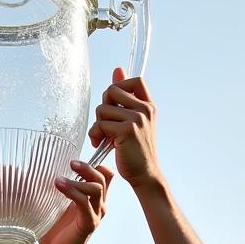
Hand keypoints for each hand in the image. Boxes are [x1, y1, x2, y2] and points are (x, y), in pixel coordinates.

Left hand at [40, 160, 111, 243]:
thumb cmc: (53, 228)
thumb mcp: (51, 200)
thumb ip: (48, 184)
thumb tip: (22, 166)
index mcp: (92, 196)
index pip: (106, 174)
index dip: (96, 163)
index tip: (76, 160)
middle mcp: (98, 204)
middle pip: (103, 177)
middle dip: (87, 167)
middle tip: (71, 163)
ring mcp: (95, 214)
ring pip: (96, 189)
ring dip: (78, 181)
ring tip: (58, 179)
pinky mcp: (88, 224)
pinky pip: (85, 204)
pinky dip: (73, 193)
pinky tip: (59, 187)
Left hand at [88, 67, 160, 188]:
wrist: (144, 174)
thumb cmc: (136, 151)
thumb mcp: (134, 121)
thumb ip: (126, 97)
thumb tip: (118, 69)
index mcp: (149, 106)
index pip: (135, 80)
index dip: (120, 88)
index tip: (116, 107)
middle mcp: (145, 110)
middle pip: (111, 91)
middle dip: (103, 107)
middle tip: (105, 124)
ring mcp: (137, 119)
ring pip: (102, 108)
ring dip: (97, 124)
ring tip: (103, 137)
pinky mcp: (126, 130)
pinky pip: (101, 123)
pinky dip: (95, 134)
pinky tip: (100, 143)